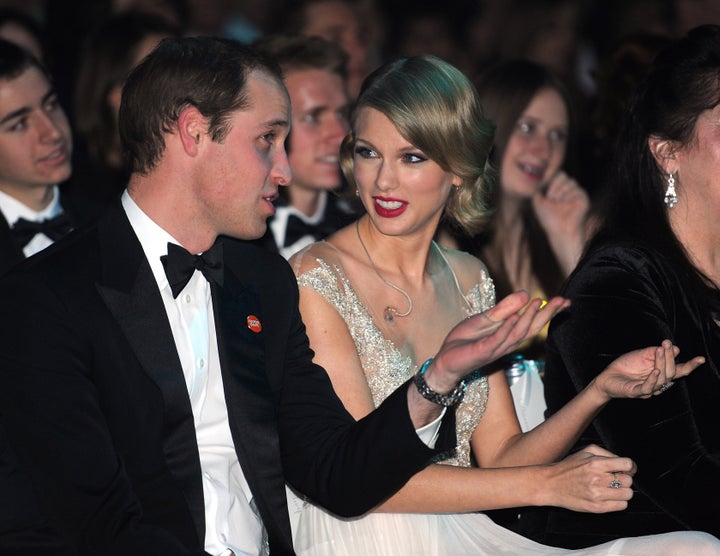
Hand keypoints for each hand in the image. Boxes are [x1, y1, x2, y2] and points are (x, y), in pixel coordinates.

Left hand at [425, 291, 569, 389]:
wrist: (445, 359)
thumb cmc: (465, 341)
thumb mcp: (484, 319)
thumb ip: (504, 308)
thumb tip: (525, 293)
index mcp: (509, 335)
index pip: (533, 323)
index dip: (549, 312)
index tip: (564, 300)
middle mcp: (507, 344)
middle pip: (531, 329)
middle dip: (547, 315)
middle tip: (561, 301)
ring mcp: (496, 349)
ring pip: (517, 334)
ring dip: (528, 318)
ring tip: (538, 302)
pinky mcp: (483, 351)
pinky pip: (497, 340)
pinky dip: (507, 329)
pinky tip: (515, 317)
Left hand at [532, 171, 589, 274]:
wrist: (559, 230)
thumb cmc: (549, 219)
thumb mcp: (537, 202)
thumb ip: (537, 189)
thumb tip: (540, 179)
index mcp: (559, 190)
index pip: (556, 175)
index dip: (550, 182)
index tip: (546, 194)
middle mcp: (568, 190)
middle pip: (563, 175)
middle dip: (554, 185)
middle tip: (551, 198)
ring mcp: (576, 193)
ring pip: (570, 181)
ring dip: (560, 191)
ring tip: (557, 202)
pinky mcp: (583, 198)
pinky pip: (577, 189)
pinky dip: (569, 196)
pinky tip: (566, 204)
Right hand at [543, 444, 635, 512]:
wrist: (550, 484)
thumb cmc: (568, 467)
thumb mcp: (586, 451)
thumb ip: (607, 454)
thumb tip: (626, 465)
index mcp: (595, 463)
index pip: (627, 465)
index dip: (629, 467)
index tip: (625, 469)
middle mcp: (597, 479)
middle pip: (628, 480)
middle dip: (624, 479)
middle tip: (615, 478)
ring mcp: (597, 495)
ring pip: (628, 494)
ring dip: (622, 491)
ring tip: (612, 488)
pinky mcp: (596, 508)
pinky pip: (621, 506)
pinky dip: (619, 501)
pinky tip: (609, 496)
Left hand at [591, 340, 704, 401]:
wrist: (607, 377)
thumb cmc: (626, 366)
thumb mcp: (642, 355)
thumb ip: (657, 352)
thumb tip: (676, 349)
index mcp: (661, 374)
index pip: (679, 370)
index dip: (690, 366)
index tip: (701, 359)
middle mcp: (658, 383)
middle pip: (671, 373)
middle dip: (670, 357)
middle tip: (667, 344)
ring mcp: (648, 389)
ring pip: (662, 379)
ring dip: (662, 363)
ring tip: (660, 350)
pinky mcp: (636, 392)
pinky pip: (648, 388)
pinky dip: (653, 379)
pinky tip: (655, 370)